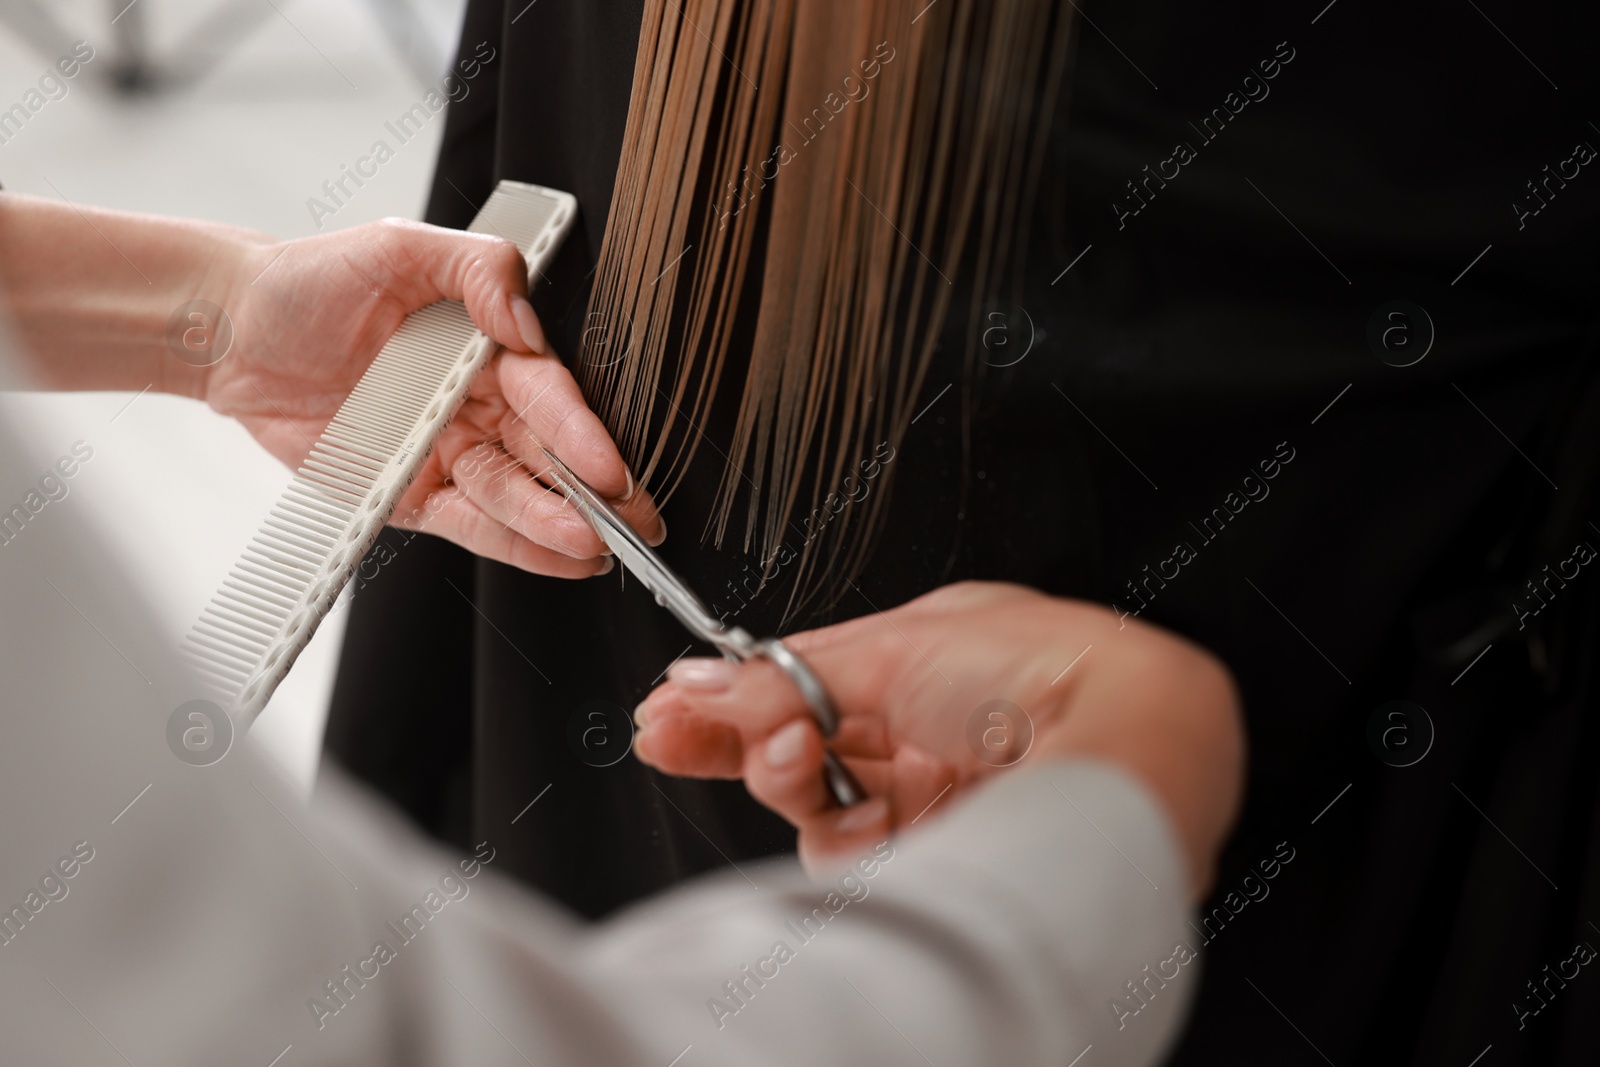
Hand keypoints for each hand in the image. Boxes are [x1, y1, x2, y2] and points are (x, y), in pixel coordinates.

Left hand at [206, 218, 662, 576]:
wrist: (232, 331)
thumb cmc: (311, 282)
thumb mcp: (399, 246)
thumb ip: (477, 270)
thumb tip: (526, 320)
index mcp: (486, 345)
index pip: (548, 393)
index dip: (581, 432)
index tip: (608, 465)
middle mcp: (477, 402)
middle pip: (547, 454)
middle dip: (596, 492)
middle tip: (635, 522)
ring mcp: (447, 450)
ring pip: (514, 495)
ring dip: (556, 525)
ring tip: (592, 548)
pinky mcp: (411, 493)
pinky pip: (470, 524)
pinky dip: (515, 545)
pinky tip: (557, 557)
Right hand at [633, 582, 1243, 897]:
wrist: (1119, 740)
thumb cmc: (1042, 667)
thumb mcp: (890, 649)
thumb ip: (784, 675)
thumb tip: (700, 681)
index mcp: (928, 659)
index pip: (807, 683)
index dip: (736, 697)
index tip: (671, 711)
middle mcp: (932, 730)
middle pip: (805, 746)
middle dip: (739, 739)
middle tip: (677, 735)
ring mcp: (937, 796)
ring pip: (821, 806)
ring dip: (787, 778)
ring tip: (789, 754)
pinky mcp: (943, 856)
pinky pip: (859, 856)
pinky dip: (837, 836)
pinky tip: (846, 810)